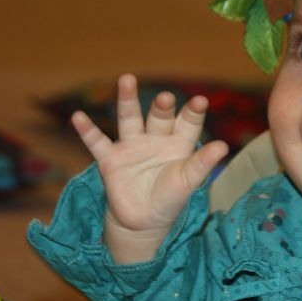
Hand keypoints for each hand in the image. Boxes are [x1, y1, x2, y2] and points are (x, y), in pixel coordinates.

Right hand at [72, 74, 229, 262]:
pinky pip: (97, 142)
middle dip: (161, 107)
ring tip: (127, 79)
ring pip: (129, 119)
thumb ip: (202, 164)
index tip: (200, 101)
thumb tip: (223, 146)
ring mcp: (132, 147)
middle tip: (165, 97)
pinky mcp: (110, 160)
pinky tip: (78, 117)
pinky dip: (87, 130)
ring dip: (128, 100)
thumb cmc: (170, 198)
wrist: (143, 222)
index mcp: (178, 143)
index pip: (188, 123)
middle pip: (159, 117)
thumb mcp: (188, 182)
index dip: (193, 112)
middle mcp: (155, 139)